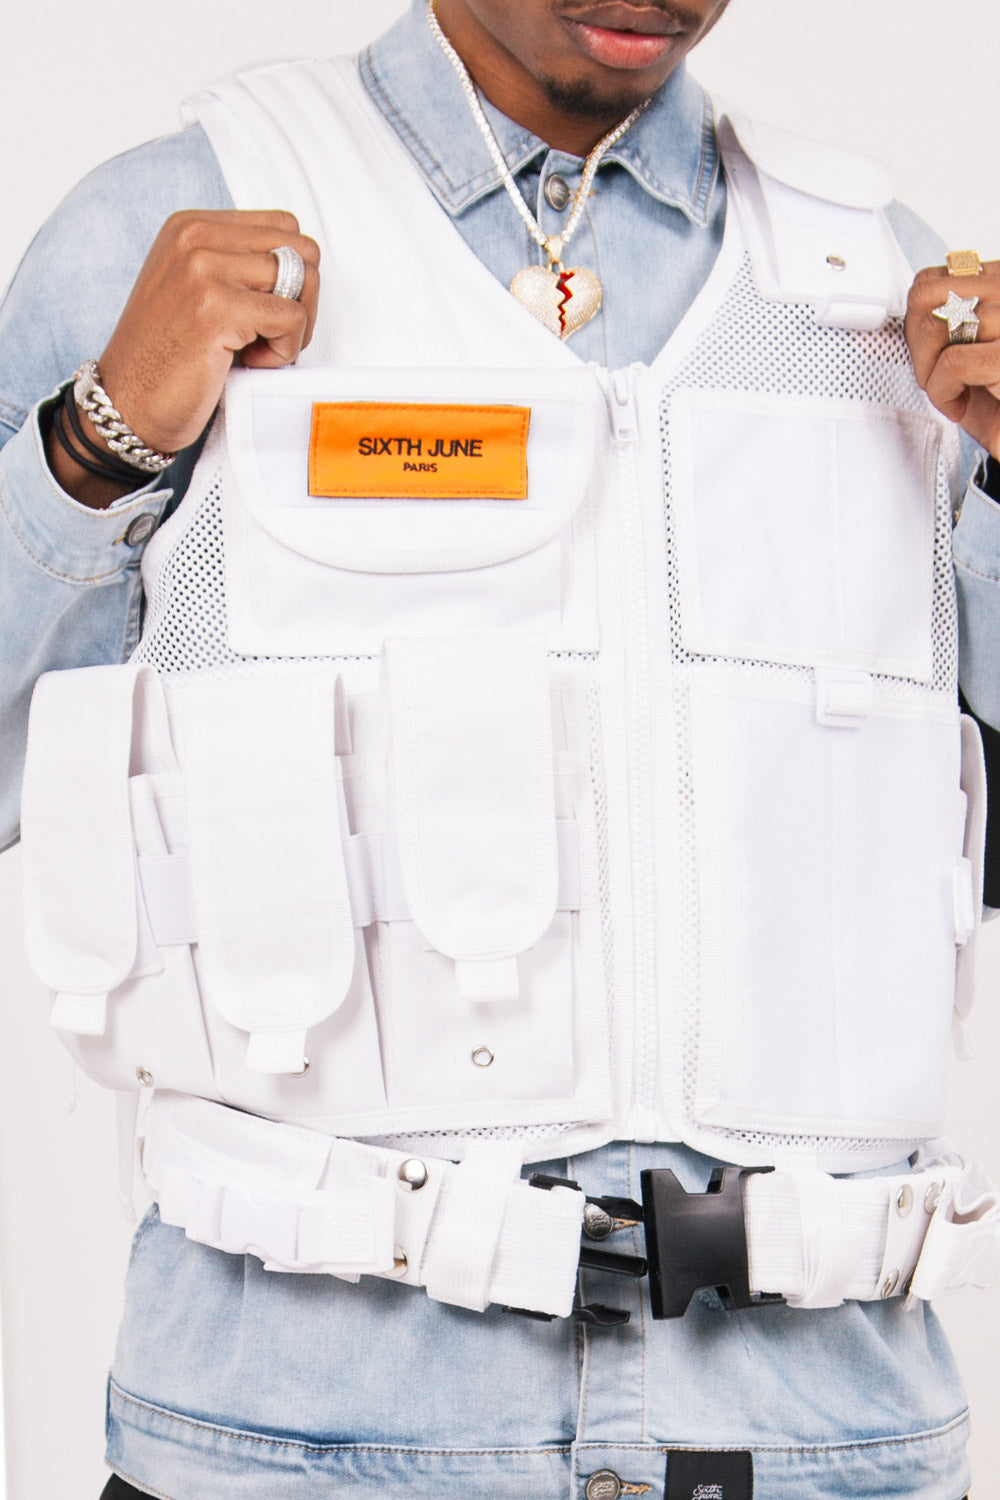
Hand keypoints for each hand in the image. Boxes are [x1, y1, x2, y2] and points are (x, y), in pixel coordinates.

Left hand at [906, 261, 999, 459]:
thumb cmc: (995, 404)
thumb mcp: (961, 356)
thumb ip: (934, 329)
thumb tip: (878, 328)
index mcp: (999, 283)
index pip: (931, 279)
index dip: (915, 324)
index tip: (932, 357)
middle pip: (925, 295)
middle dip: (917, 345)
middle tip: (938, 377)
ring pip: (935, 325)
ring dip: (930, 373)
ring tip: (954, 393)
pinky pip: (953, 361)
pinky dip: (944, 393)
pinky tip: (960, 406)